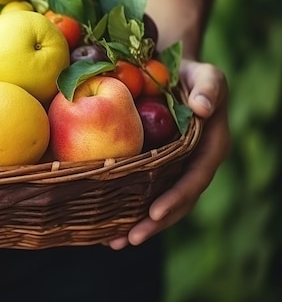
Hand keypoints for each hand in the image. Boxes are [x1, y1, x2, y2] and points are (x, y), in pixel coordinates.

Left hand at [108, 59, 230, 248]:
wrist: (172, 71)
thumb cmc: (190, 72)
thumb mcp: (206, 74)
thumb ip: (210, 88)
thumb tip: (204, 109)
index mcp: (210, 148)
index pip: (194, 178)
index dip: (176, 198)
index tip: (154, 213)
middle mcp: (193, 164)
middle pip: (176, 201)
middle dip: (153, 223)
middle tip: (127, 239)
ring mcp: (173, 168)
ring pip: (158, 202)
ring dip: (136, 224)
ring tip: (111, 242)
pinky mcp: (154, 166)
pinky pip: (141, 190)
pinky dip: (125, 206)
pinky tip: (103, 222)